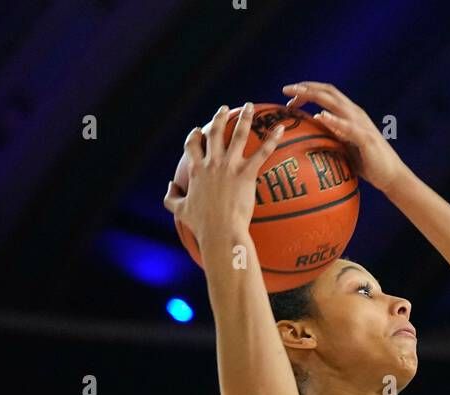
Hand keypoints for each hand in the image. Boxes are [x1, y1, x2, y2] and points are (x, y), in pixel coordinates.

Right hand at [163, 103, 287, 249]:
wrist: (220, 232)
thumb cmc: (202, 225)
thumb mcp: (181, 211)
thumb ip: (171, 197)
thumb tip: (169, 187)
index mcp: (196, 170)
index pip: (192, 145)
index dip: (195, 136)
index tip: (198, 130)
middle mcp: (212, 163)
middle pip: (214, 132)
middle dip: (219, 117)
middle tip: (225, 108)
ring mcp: (229, 166)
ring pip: (238, 134)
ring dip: (245, 117)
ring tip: (250, 106)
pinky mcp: (246, 173)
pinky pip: (262, 152)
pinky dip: (272, 139)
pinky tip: (280, 127)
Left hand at [281, 82, 406, 192]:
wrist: (390, 175)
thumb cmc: (367, 163)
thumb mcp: (345, 147)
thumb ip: (331, 136)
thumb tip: (311, 136)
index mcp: (349, 113)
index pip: (326, 94)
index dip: (307, 90)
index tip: (289, 96)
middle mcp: (354, 113)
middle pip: (328, 92)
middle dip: (306, 87)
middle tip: (285, 90)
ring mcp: (360, 124)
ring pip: (336, 102)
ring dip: (315, 96)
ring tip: (298, 95)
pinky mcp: (365, 138)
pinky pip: (348, 126)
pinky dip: (334, 120)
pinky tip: (321, 116)